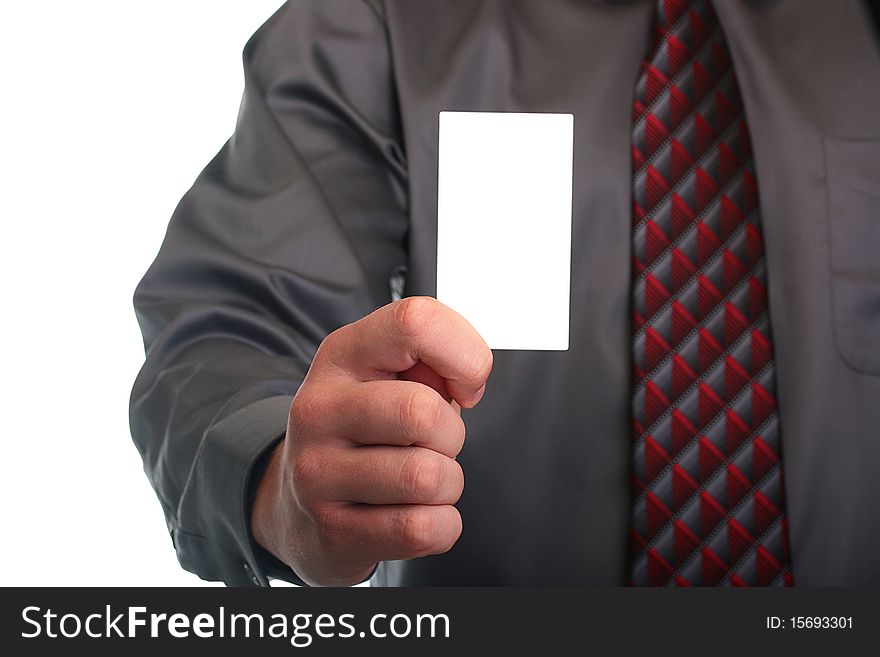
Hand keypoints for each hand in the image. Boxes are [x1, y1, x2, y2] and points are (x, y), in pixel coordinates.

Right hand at [250, 297, 492, 585]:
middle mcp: (319, 408)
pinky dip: (441, 525)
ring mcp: (317, 472)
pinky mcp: (331, 531)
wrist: (300, 509)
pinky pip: (421, 529)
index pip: (415, 323)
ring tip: (420, 482)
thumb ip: (432, 362)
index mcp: (342, 355)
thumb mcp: (388, 378)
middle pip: (423, 412)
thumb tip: (466, 382)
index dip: (465, 354)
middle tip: (434, 445)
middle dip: (451, 435)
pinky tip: (414, 514)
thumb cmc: (368, 433)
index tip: (464, 386)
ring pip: (427, 477)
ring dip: (446, 484)